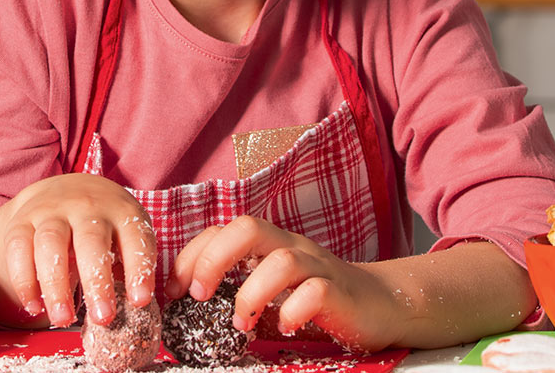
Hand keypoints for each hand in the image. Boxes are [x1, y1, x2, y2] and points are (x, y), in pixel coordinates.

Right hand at [0, 173, 155, 327]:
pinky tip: (34, 306)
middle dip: (97, 283)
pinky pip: (18, 249)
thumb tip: (137, 308)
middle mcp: (87, 207)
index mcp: (121, 211)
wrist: (64, 191)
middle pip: (91, 242)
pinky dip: (24, 281)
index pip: (135, 239)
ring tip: (63, 319)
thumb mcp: (126, 234)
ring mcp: (52, 212)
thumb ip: (132, 266)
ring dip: (56, 286)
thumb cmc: (105, 225)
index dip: (139, 270)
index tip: (140, 302)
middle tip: (103, 318)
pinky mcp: (22, 221)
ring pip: (51, 244)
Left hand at [166, 216, 410, 351]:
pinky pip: (315, 291)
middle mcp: (291, 247)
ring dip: (251, 294)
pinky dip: (293, 310)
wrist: (380, 305)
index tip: (174, 289)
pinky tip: (285, 326)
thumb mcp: (269, 295)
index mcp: (269, 245)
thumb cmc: (316, 303)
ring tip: (241, 323)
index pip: (222, 230)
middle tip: (200, 295)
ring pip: (280, 260)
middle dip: (214, 260)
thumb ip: (235, 294)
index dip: (192, 255)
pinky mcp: (339, 290)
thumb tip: (184, 311)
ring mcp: (317, 266)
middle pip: (247, 228)